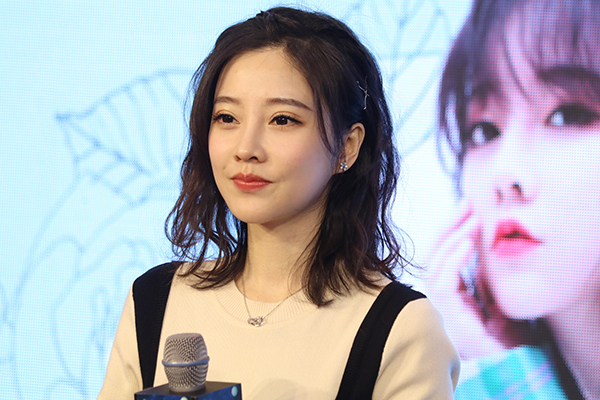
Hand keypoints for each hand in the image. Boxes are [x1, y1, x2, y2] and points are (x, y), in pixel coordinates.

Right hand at [425, 201, 505, 359]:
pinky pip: (443, 285)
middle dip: (447, 227)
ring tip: (471, 220)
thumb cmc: (505, 341)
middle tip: (466, 203)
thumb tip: (476, 253)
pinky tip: (467, 244)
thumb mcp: (495, 301)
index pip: (441, 255)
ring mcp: (443, 309)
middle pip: (433, 255)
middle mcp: (441, 300)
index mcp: (451, 295)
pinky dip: (452, 261)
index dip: (450, 230)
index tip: (467, 209)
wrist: (509, 367)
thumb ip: (482, 281)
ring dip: (451, 239)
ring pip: (433, 266)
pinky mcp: (450, 318)